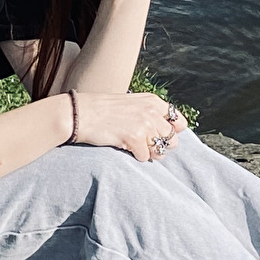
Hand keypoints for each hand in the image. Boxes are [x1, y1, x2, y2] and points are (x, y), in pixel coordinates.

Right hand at [72, 91, 189, 161]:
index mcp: (153, 102)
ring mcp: (144, 124)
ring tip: (134, 147)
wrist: (80, 113)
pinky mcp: (134, 138)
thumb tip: (174, 131)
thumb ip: (152, 113)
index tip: (160, 136)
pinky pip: (145, 157)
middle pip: (172, 140)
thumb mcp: (133, 103)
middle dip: (160, 146)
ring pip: (160, 150)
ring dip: (149, 153)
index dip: (172, 133)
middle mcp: (152, 112)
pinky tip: (124, 147)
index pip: (180, 122)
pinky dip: (136, 156)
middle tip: (144, 145)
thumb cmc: (104, 110)